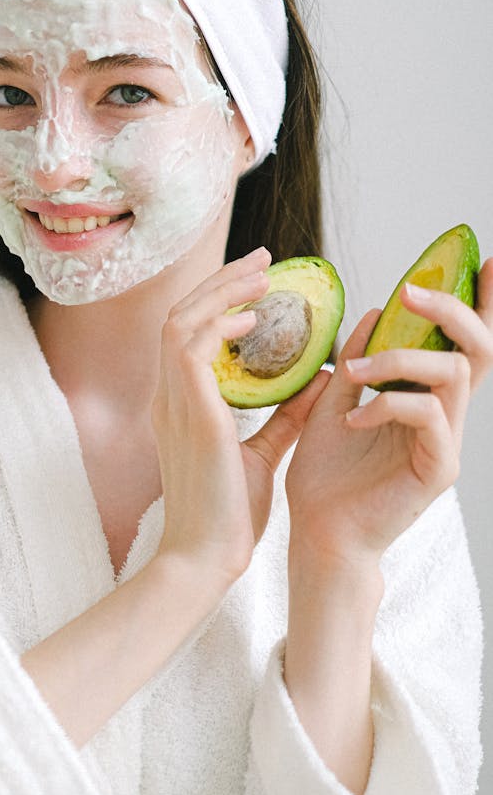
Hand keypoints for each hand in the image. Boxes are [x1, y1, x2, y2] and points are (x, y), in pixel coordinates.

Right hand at [152, 247, 323, 589]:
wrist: (203, 559)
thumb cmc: (228, 515)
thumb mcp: (262, 455)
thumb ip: (285, 418)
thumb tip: (321, 383)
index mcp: (180, 405)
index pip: (188, 333)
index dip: (219, 300)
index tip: (257, 282)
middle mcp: (168, 397)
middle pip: (180, 314)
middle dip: (220, 281)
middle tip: (262, 260)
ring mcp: (171, 402)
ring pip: (181, 321)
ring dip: (220, 292)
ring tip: (261, 276)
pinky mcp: (188, 412)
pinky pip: (191, 347)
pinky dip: (218, 325)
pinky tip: (252, 319)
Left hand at [285, 256, 492, 565]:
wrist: (318, 533)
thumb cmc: (327, 476)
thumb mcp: (335, 402)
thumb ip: (358, 360)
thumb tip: (373, 311)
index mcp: (424, 398)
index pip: (462, 343)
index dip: (482, 303)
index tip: (489, 261)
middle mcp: (445, 416)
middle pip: (478, 349)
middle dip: (451, 310)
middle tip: (411, 292)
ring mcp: (447, 443)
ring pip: (452, 374)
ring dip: (400, 360)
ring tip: (356, 373)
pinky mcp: (438, 469)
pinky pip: (430, 416)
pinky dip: (389, 405)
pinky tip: (355, 419)